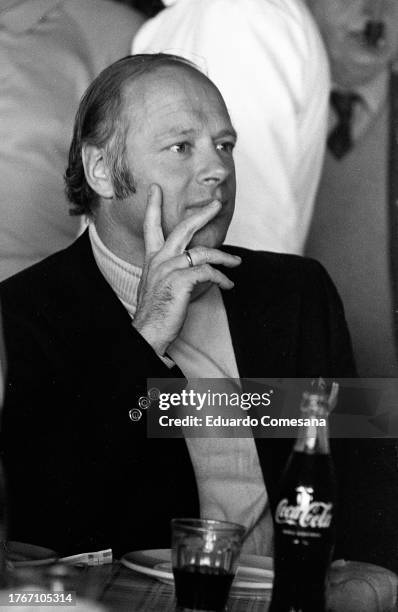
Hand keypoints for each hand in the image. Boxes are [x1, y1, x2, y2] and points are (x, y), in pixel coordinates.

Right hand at [132, 184, 240, 355]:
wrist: (148, 332)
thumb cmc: (155, 312)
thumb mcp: (157, 285)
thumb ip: (169, 271)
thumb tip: (191, 267)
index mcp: (152, 259)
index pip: (151, 227)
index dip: (154, 206)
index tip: (155, 188)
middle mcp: (160, 260)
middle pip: (183, 228)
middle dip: (202, 213)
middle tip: (216, 204)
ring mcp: (170, 269)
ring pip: (204, 252)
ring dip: (225, 257)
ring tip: (236, 262)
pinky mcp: (181, 281)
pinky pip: (208, 272)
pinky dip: (221, 278)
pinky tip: (228, 284)